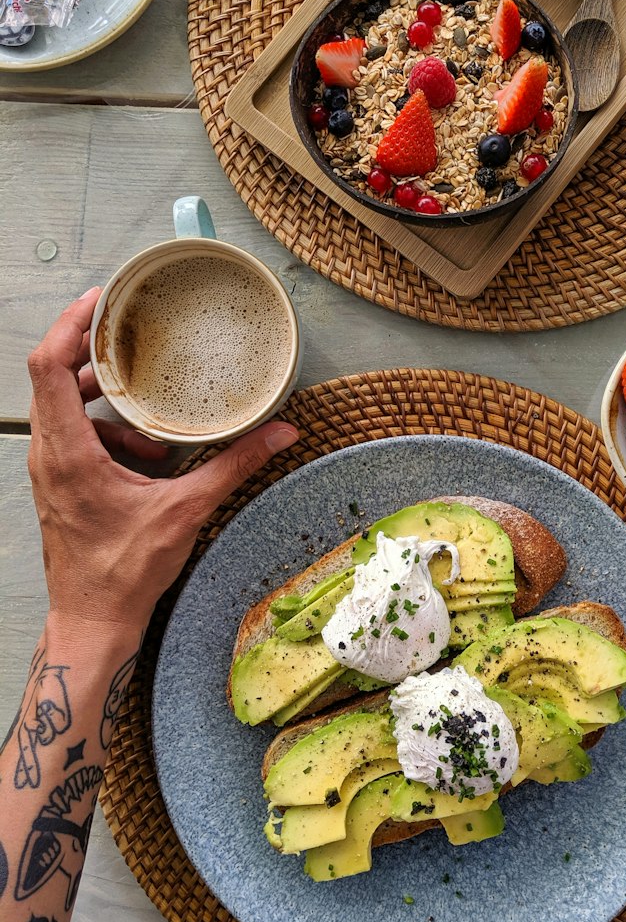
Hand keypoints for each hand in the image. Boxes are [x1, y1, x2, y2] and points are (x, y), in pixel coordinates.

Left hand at [27, 287, 298, 629]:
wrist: (94, 619)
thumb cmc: (125, 572)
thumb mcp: (187, 511)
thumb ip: (234, 465)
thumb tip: (280, 433)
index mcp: (68, 454)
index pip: (48, 368)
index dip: (69, 325)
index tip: (100, 301)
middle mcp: (48, 455)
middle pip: (52, 378)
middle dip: (93, 354)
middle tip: (133, 336)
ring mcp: (49, 470)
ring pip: (63, 407)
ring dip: (104, 399)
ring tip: (150, 416)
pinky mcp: (59, 483)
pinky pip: (73, 435)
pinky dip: (107, 431)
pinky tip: (146, 456)